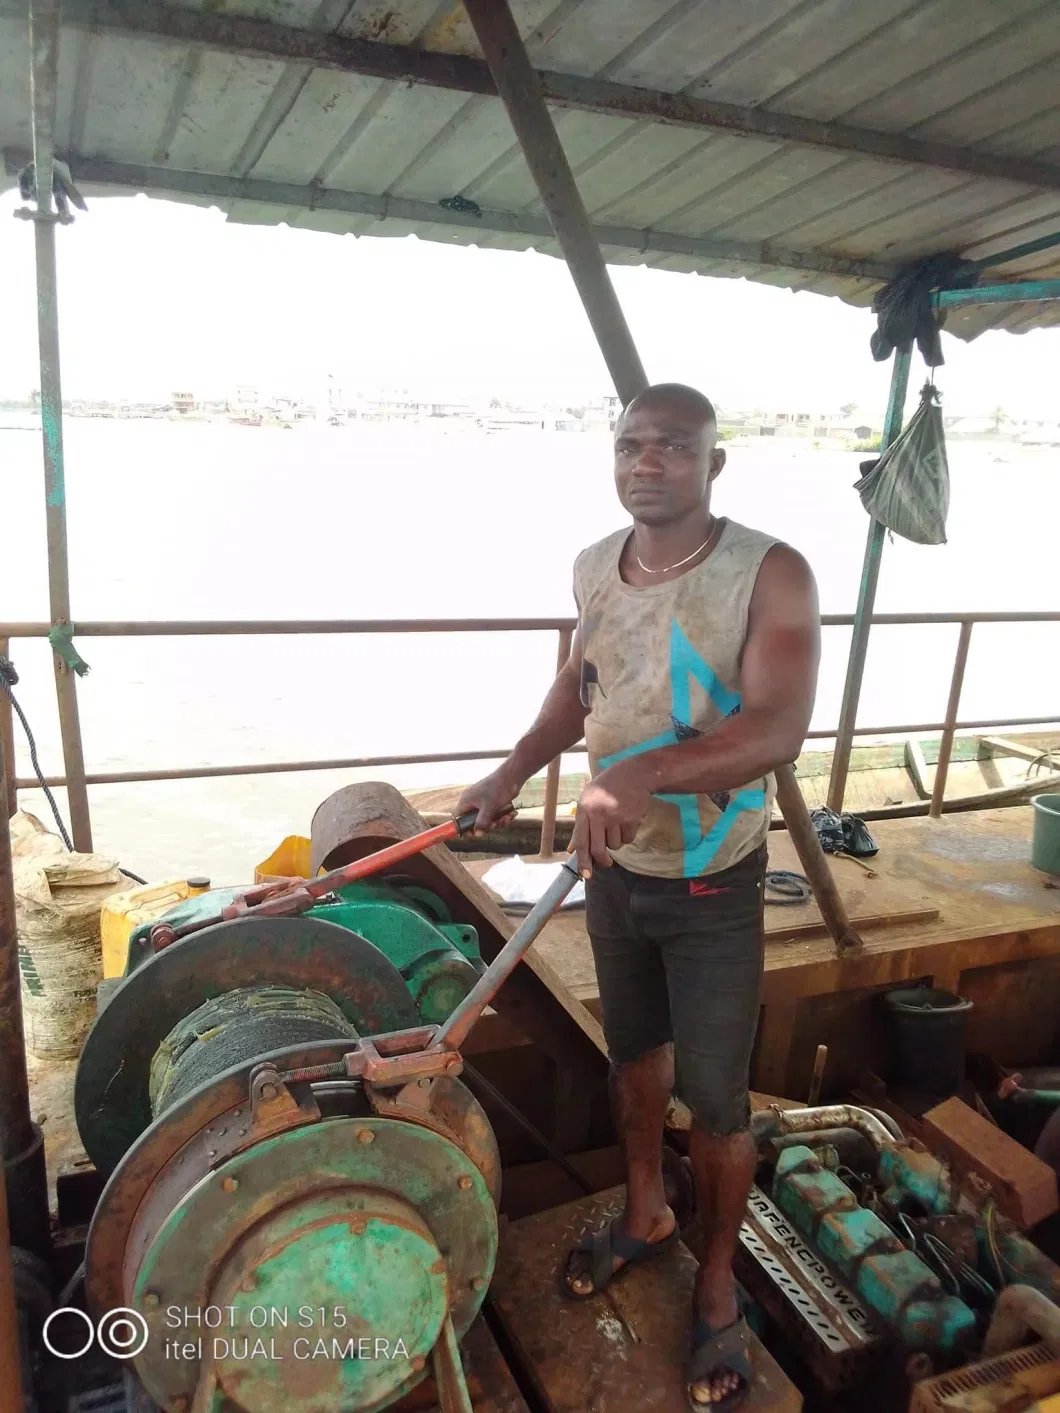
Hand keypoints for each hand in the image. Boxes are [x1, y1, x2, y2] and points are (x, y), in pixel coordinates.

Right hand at [456, 768, 520, 835]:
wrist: (511, 777)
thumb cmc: (497, 789)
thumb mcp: (489, 808)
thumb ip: (482, 822)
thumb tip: (477, 835)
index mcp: (466, 801)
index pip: (458, 819)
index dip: (464, 828)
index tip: (475, 834)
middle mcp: (472, 802)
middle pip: (475, 822)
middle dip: (488, 825)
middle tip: (496, 824)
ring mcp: (482, 802)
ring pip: (487, 819)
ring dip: (498, 821)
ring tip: (507, 817)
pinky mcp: (492, 803)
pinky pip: (494, 815)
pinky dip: (502, 816)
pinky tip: (511, 814)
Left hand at [571, 761, 652, 876]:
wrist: (634, 774)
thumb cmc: (607, 788)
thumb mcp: (588, 801)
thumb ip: (580, 826)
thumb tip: (571, 849)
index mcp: (584, 810)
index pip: (581, 841)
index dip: (583, 861)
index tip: (586, 874)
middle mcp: (598, 814)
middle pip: (598, 849)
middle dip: (602, 860)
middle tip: (606, 863)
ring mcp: (615, 817)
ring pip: (615, 845)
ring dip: (616, 842)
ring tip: (617, 826)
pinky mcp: (631, 819)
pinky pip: (628, 839)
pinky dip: (628, 835)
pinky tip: (627, 821)